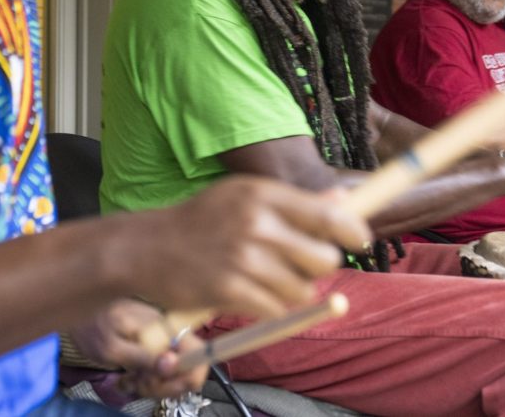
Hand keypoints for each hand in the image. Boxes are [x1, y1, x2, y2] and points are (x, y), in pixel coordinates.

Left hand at [71, 300, 208, 398]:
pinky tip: (129, 378)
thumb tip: (172, 364)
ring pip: (176, 375)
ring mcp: (165, 341)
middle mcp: (172, 333)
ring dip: (154, 386)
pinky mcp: (156, 348)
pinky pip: (162, 372)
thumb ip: (143, 356)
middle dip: (165, 385)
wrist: (79, 309)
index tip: (157, 381)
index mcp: (166, 328)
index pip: (200, 355)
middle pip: (191, 370)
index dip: (185, 377)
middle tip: (138, 384)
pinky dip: (147, 381)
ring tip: (129, 381)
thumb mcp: (112, 347)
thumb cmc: (92, 325)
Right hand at [126, 177, 371, 319]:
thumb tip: (343, 202)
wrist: (145, 247)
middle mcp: (255, 223)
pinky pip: (275, 309)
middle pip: (323, 258)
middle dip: (320, 267)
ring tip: (272, 280)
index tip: (359, 239)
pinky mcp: (229, 289)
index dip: (353, 231)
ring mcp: (242, 258)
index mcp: (262, 194)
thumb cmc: (200, 220)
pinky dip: (272, 308)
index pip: (328, 216)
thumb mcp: (242, 196)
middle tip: (303, 265)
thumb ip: (293, 203)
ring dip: (295, 291)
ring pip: (302, 289)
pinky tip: (254, 294)